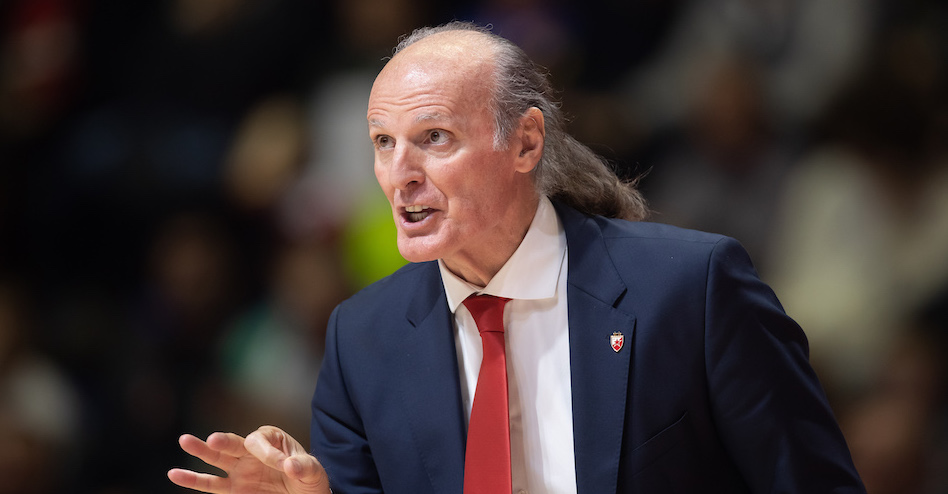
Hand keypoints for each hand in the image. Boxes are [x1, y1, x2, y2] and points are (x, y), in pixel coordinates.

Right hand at [168, 426, 330, 493]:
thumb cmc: (309, 480)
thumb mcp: (314, 473)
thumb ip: (305, 467)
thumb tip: (291, 465)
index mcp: (272, 440)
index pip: (262, 442)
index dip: (270, 454)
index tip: (286, 466)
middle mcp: (252, 452)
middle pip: (235, 443)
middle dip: (225, 442)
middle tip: (214, 440)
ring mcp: (240, 470)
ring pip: (217, 459)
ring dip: (201, 450)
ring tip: (185, 440)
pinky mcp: (233, 489)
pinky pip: (211, 484)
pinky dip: (192, 479)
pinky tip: (175, 474)